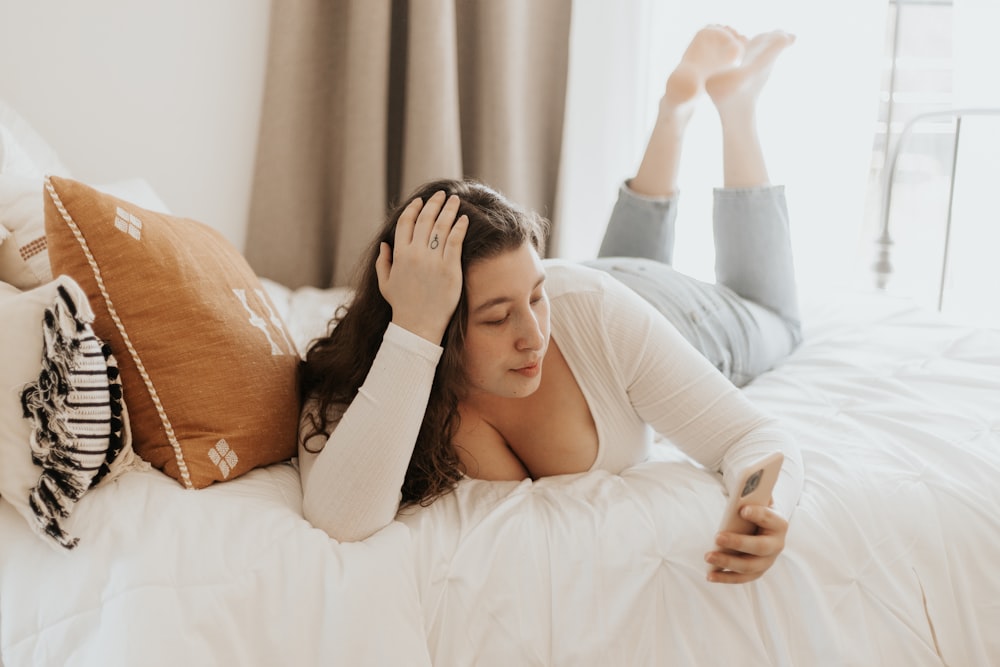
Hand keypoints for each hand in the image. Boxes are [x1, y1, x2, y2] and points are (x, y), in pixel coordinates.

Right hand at [375, 190, 467, 343]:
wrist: (418, 324)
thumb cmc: (402, 305)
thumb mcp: (386, 283)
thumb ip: (383, 262)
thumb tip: (385, 244)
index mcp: (400, 255)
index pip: (406, 222)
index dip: (414, 209)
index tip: (421, 201)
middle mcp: (416, 254)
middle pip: (426, 220)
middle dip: (435, 203)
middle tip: (442, 194)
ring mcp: (433, 260)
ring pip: (442, 227)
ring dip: (449, 210)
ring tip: (455, 200)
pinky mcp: (450, 268)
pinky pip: (456, 241)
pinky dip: (460, 227)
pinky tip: (464, 219)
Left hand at [705, 504, 787, 583]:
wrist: (764, 526)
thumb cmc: (756, 510)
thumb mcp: (757, 500)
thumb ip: (751, 496)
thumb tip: (739, 495)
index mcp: (779, 524)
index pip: (770, 518)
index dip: (758, 515)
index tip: (743, 510)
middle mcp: (777, 545)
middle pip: (759, 547)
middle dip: (738, 543)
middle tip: (717, 537)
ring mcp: (767, 561)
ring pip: (749, 566)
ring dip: (727, 562)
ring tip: (708, 557)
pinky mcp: (757, 572)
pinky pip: (741, 578)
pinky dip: (725, 577)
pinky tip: (710, 575)